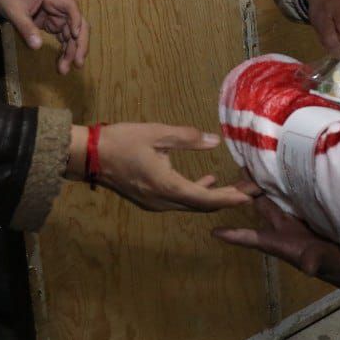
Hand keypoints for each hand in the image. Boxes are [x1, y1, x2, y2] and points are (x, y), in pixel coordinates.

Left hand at [0, 0, 88, 73]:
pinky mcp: (52, 24)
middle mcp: (58, 6)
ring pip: (71, 34)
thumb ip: (26, 28)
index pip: (70, 5)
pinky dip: (64, 50)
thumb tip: (37, 47)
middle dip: (79, 43)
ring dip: (71, 51)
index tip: (75, 36)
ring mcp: (57, 16)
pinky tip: (62, 63)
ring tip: (64, 69)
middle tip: (78, 63)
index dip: (76, 20)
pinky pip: (63, 37)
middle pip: (77, 23)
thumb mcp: (14, 11)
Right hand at [67, 123, 259, 211]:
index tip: (249, 195)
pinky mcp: (148, 200)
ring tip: (234, 185)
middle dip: (227, 198)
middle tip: (250, 189)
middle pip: (201, 206)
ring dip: (212, 196)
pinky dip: (195, 193)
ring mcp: (154, 204)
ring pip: (190, 205)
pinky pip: (179, 201)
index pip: (205, 198)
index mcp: (166, 186)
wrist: (89, 156)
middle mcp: (162, 202)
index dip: (229, 197)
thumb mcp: (156, 133)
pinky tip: (204, 180)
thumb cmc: (121, 141)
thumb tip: (213, 141)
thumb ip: (186, 137)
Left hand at [214, 174, 339, 299]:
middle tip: (234, 170)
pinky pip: (293, 195)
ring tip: (252, 160)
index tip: (211, 231)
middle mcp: (285, 229)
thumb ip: (316, 262)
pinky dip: (286, 182)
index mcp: (282, 243)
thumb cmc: (339, 267)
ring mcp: (298, 220)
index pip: (252, 238)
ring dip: (264, 184)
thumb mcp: (326, 263)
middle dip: (245, 192)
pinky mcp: (311, 212)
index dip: (233, 234)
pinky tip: (283, 165)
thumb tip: (308, 268)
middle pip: (260, 209)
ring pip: (275, 198)